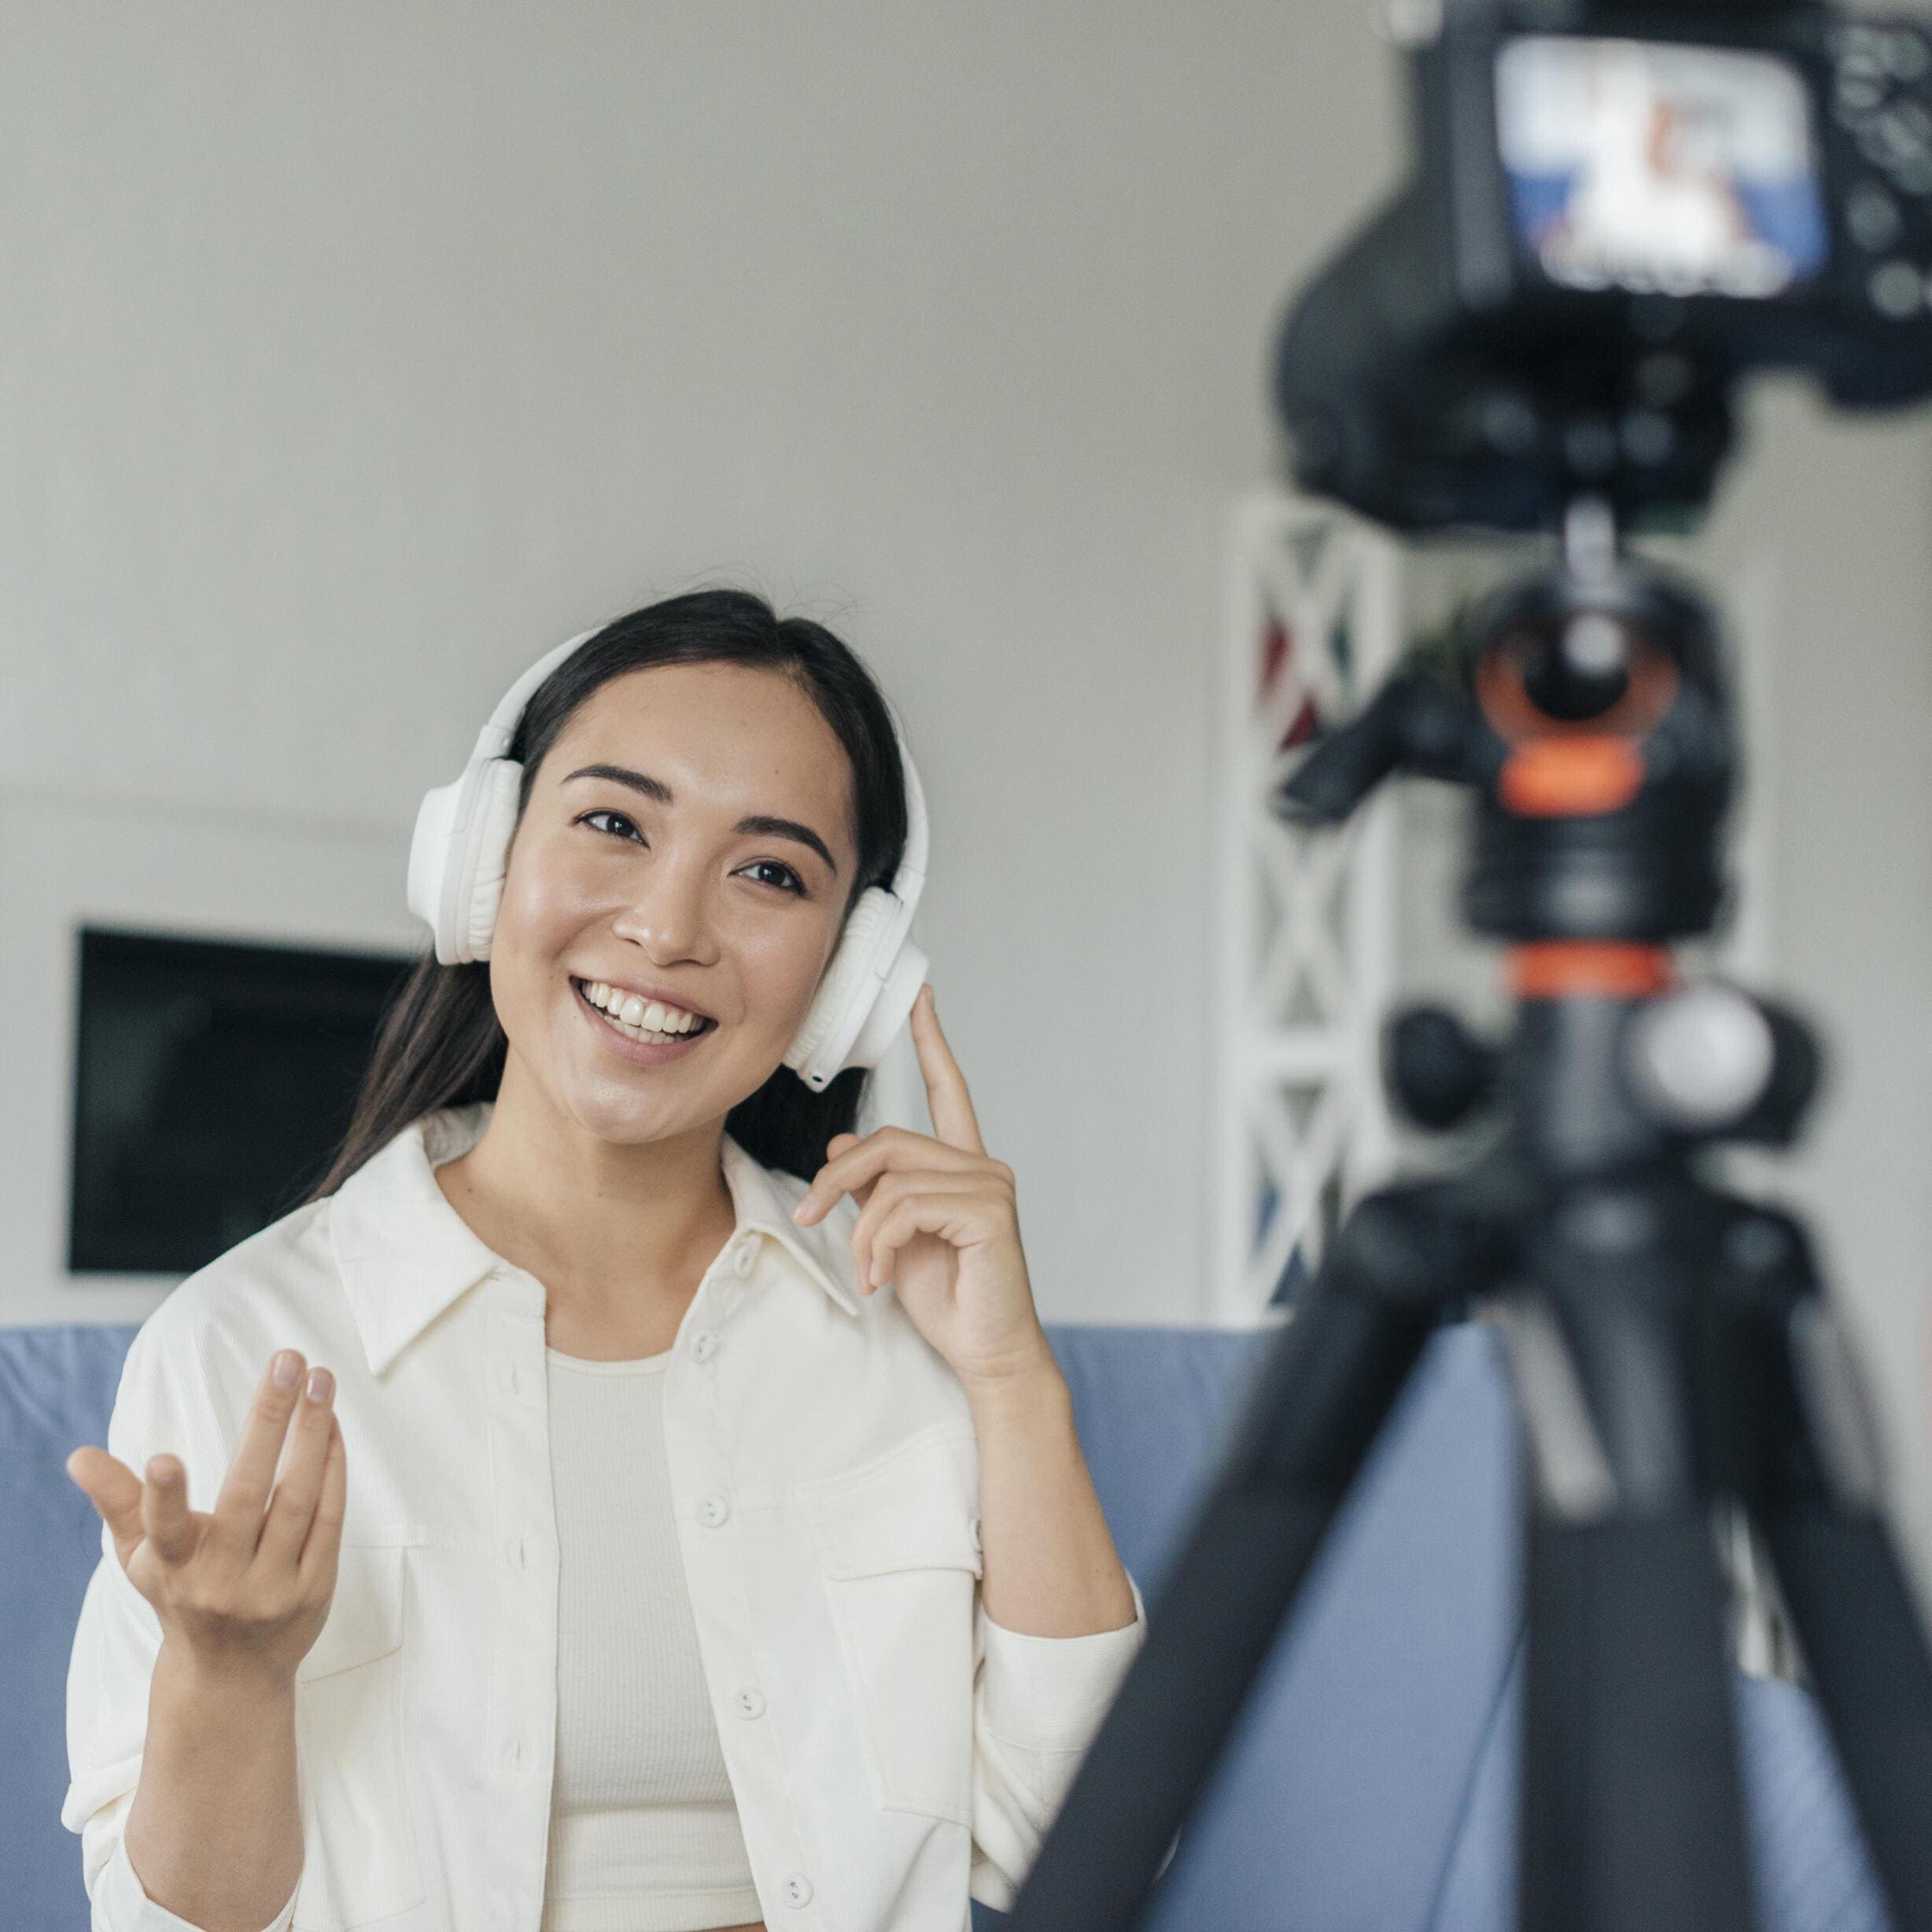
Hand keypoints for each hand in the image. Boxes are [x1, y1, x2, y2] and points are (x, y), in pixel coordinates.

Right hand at [66, 1349, 346, 1689]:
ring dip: (312, 1433)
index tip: (165, 1459)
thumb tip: (80, 1456)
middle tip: (286, 1359)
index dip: (162, 1497)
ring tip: (320, 1378)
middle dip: (269, 1422)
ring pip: (299, 1499)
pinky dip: (332, 1469)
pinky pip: (329, 1518)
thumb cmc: (182, 1594)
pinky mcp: (314, 1588)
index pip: (164, 1530)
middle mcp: (222, 1579)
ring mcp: (272, 1586)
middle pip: (250, 1493)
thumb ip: (119, 1500)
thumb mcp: (143, 1556)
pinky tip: (332, 1427)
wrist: (231, 1676)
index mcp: (173, 1568)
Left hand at [793, 985, 1055, 1392]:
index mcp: (963, 1165)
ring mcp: (989, 1186)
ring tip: (865, 1272)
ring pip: (890, 1180)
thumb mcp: (896, 1237)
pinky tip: (882, 1276)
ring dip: (859, 1231)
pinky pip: (904, 1207)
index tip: (921, 997)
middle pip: (888, 1139)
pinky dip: (878, 1244)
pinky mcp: (988, 1212)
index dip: (931, 1042)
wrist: (984, 1353)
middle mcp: (981, 1166)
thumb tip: (842, 1142)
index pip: (947, 1090)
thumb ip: (876, 1187)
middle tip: (807, 1219)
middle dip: (836, 1179)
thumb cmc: (949, 1299)